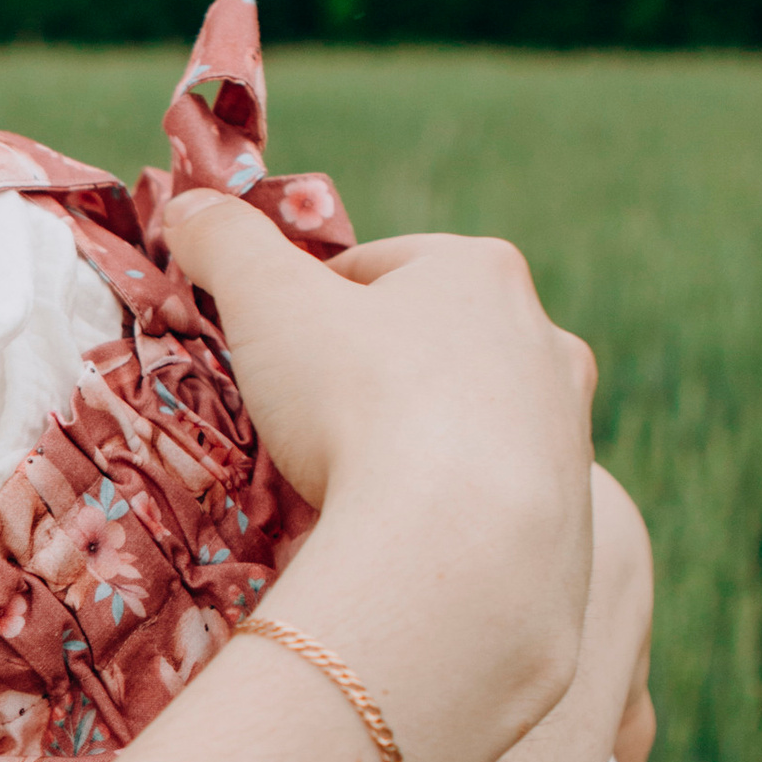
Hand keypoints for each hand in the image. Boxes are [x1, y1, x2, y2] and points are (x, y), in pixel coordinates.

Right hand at [161, 201, 596, 733]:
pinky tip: (399, 539)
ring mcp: (568, 429)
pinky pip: (488, 500)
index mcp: (481, 269)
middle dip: (373, 376)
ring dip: (415, 444)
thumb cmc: (358, 402)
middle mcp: (543, 338)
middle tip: (308, 425)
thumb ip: (224, 244)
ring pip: (468, 423)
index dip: (309, 307)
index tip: (272, 356)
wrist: (452, 552)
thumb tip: (187, 209)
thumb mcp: (265, 303)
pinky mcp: (573, 512)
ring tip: (352, 489)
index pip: (377, 269)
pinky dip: (444, 511)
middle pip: (431, 345)